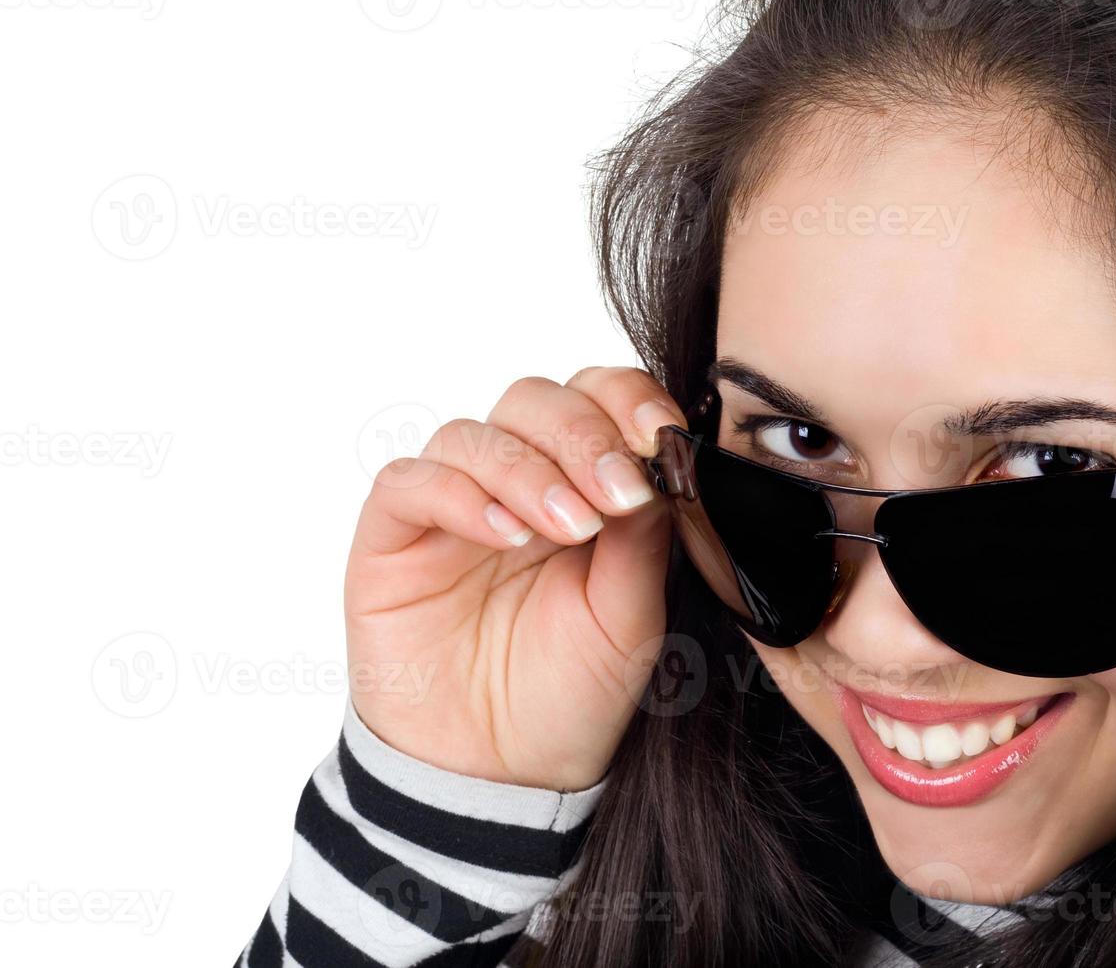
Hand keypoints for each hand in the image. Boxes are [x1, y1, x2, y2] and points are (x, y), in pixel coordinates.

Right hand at [344, 366, 685, 790]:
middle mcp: (514, 484)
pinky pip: (410, 482)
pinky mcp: (393, 537)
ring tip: (567, 528)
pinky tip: (506, 537)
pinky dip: (460, 497)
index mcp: (580, 486)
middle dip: (583, 436)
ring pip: (475, 435)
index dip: (627, 401)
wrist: (501, 775)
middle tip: (615, 493)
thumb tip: (659, 459)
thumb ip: (644, 536)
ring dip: (528, 471)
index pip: (597, 400)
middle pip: (536, 401)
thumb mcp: (631, 616)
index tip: (660, 437)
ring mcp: (451, 507)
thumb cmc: (569, 693)